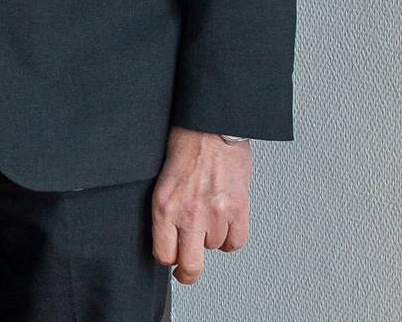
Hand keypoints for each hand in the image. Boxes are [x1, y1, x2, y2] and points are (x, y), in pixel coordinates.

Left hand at [151, 128, 251, 284]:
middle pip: (190, 266)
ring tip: (207, 216)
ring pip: (213, 248)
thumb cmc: (185, 147)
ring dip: (210, 238)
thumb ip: (167, 210)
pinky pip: (236, 242)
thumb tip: (170, 235)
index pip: (163, 253)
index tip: (169, 259)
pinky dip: (231, 237)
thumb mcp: (162, 181)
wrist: (211, 127)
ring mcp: (215, 214)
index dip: (166, 259)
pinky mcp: (239, 210)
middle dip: (186, 274)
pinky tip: (224, 224)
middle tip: (185, 273)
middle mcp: (189, 215)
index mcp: (164, 207)